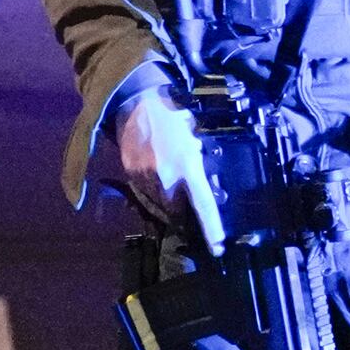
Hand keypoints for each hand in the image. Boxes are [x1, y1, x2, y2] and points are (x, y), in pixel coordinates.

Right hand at [106, 88, 220, 248]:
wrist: (137, 104)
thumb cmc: (172, 116)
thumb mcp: (193, 137)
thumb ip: (196, 160)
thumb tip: (201, 176)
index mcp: (188, 166)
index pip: (203, 205)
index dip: (212, 229)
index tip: (218, 246)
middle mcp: (167, 177)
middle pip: (177, 211)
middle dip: (182, 211)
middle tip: (185, 199)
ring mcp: (146, 177)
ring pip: (159, 204)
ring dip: (166, 201)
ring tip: (168, 181)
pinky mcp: (131, 174)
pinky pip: (143, 193)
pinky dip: (151, 190)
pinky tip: (154, 174)